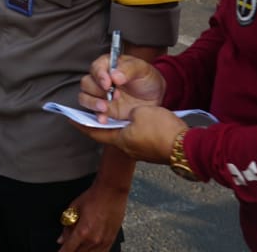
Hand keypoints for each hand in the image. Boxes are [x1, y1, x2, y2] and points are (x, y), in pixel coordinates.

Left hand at [57, 180, 127, 251]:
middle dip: (71, 250)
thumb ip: (67, 227)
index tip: (59, 251)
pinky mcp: (111, 240)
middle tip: (68, 244)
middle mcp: (93, 240)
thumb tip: (61, 239)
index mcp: (82, 232)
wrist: (111, 192)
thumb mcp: (74, 209)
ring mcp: (103, 242)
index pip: (68, 249)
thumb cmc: (94, 197)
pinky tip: (89, 248)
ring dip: (81, 251)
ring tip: (78, 244)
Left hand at [73, 106, 187, 164]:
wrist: (186, 147)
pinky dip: (128, 125)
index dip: (81, 123)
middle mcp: (126, 147)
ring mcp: (139, 150)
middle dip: (101, 120)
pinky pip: (134, 135)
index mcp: (119, 140)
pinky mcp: (150, 149)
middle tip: (96, 107)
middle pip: (107, 133)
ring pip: (121, 134)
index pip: (93, 132)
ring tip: (115, 108)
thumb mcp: (141, 112)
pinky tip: (132, 116)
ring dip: (116, 122)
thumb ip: (130, 111)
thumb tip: (130, 115)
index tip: (70, 117)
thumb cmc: (161, 129)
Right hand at [77, 54, 166, 121]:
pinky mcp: (104, 110)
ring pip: (84, 98)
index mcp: (108, 65)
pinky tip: (104, 119)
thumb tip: (114, 75)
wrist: (156, 97)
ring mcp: (101, 96)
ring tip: (105, 108)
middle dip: (97, 91)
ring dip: (93, 103)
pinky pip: (93, 113)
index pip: (96, 67)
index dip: (99, 75)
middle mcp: (101, 80)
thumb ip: (128, 69)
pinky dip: (97, 116)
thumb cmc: (147, 78)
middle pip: (86, 83)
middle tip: (113, 95)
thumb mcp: (142, 69)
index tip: (108, 83)